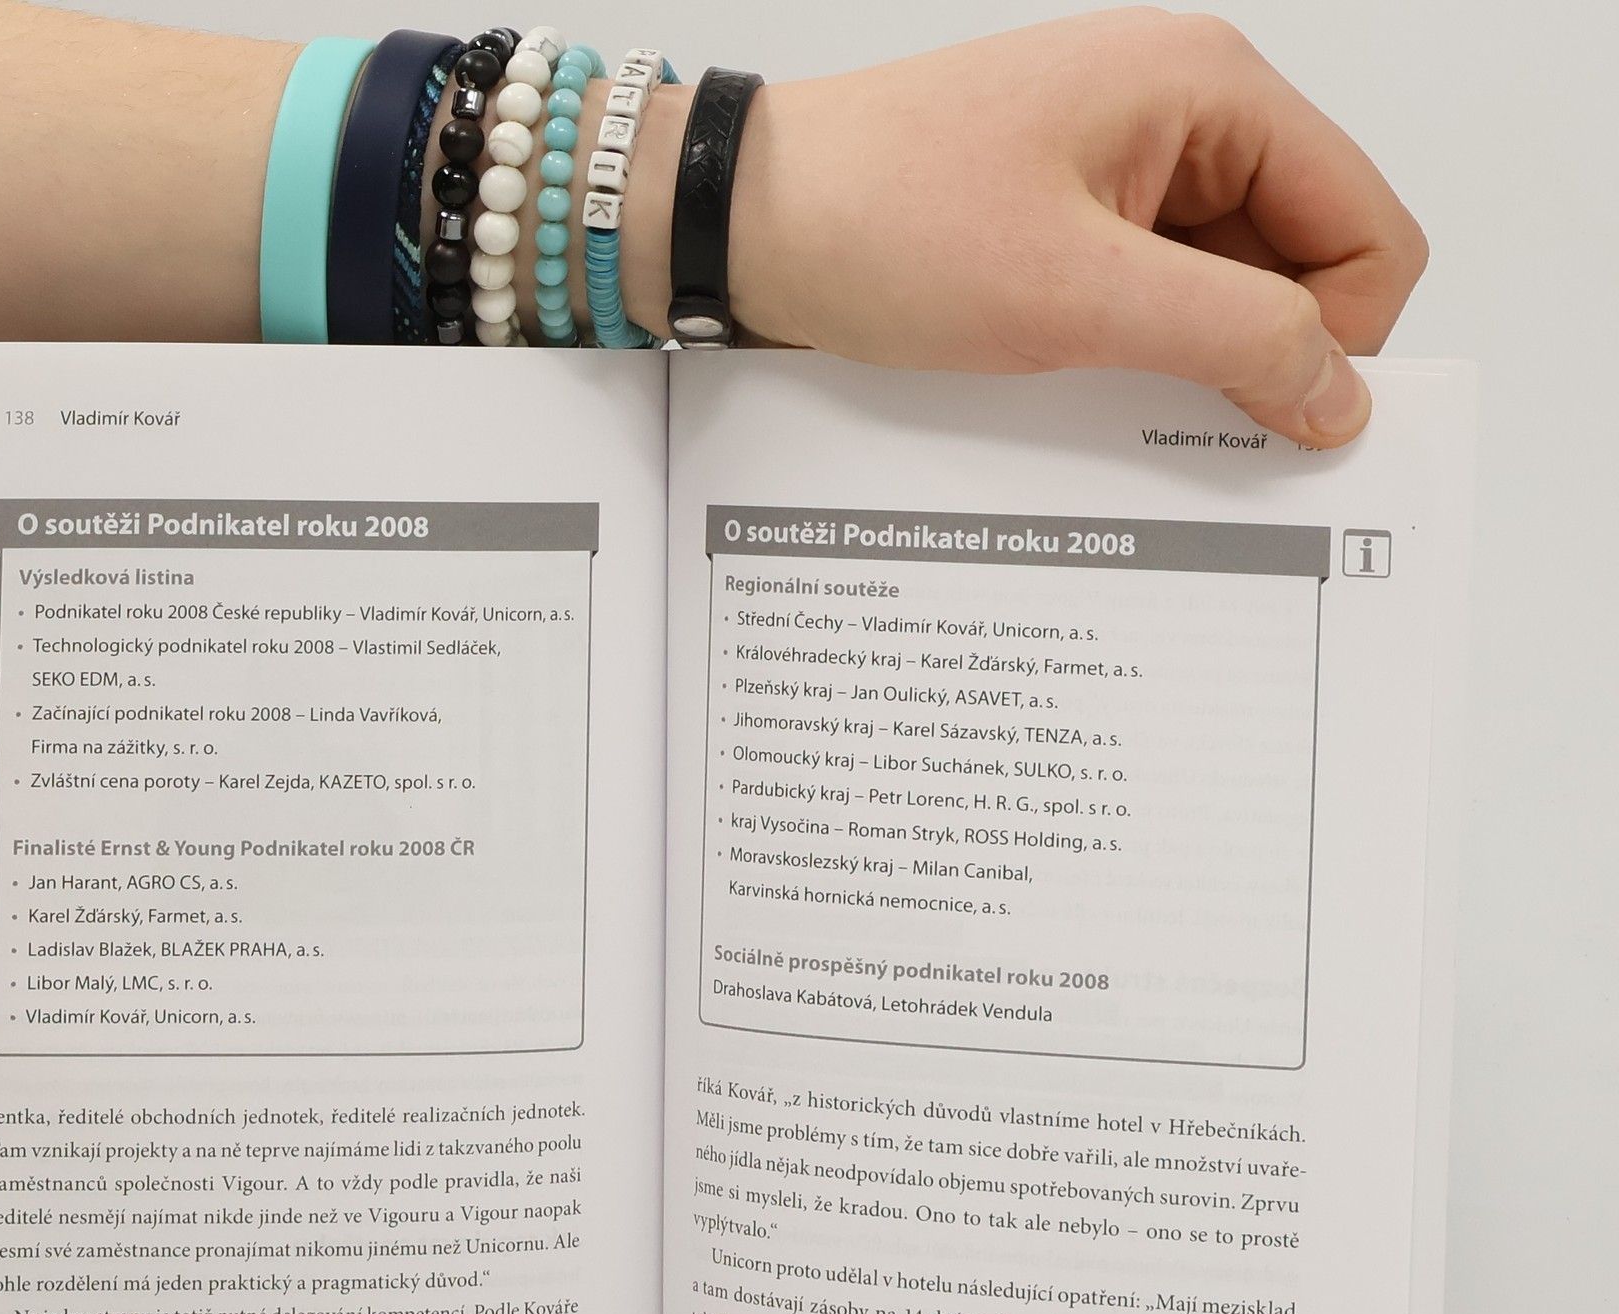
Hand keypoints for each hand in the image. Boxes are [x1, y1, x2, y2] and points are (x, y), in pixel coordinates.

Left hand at [726, 9, 1428, 445]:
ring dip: (1188, 362)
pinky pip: (1149, 299)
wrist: (746, 219)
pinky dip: (1135, 355)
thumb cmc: (886, 220)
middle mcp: (1183, 116)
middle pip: (1302, 260)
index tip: (1277, 419)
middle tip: (1176, 422)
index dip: (1342, 335)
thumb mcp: (1077, 294)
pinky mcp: (1073, 222)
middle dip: (1261, 353)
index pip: (1366, 224)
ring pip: (1221, 290)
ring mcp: (1125, 170)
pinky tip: (1080, 389)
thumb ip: (1231, 338)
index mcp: (1211, 92)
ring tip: (1103, 395)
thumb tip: (1341, 391)